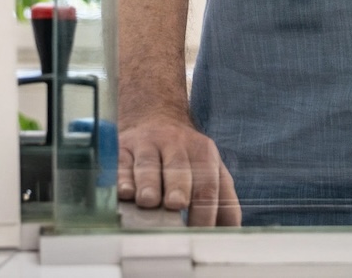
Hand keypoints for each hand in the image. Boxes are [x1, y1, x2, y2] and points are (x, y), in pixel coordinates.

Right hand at [117, 113, 240, 226]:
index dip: (205, 212)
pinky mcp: (123, 146)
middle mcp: (176, 145)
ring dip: (149, 184)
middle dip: (178, 188)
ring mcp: (147, 144)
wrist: (155, 116)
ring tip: (148, 201)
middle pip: (179, 169)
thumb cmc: (186, 156)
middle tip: (177, 204)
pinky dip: (122, 178)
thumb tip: (230, 232)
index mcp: (203, 153)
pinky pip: (121, 162)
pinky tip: (125, 192)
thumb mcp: (212, 168)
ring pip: (148, 164)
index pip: (207, 186)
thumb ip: (224, 200)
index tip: (199, 235)